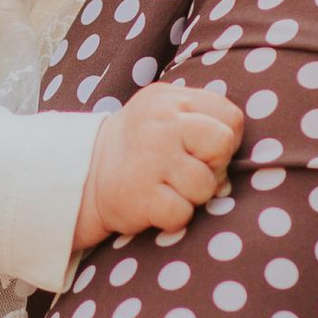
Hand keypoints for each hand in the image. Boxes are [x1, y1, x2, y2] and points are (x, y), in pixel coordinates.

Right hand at [77, 81, 241, 242]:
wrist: (87, 175)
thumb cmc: (142, 148)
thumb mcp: (167, 115)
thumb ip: (204, 126)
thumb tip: (228, 177)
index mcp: (171, 99)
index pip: (230, 117)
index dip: (223, 141)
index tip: (198, 150)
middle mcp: (160, 123)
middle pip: (222, 144)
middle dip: (212, 165)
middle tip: (185, 170)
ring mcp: (150, 158)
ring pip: (206, 185)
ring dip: (192, 195)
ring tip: (166, 187)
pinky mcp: (141, 194)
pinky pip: (183, 214)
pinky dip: (174, 218)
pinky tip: (155, 204)